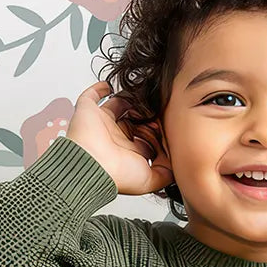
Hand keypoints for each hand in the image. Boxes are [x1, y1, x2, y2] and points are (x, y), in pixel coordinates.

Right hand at [65, 81, 173, 197]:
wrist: (91, 166)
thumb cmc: (116, 175)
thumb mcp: (150, 180)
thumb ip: (165, 175)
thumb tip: (177, 169)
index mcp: (129, 151)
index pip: (147, 136)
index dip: (158, 130)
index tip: (169, 124)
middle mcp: (116, 136)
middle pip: (135, 119)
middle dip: (148, 113)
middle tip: (159, 106)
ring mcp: (102, 123)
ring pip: (118, 105)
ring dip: (130, 99)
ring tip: (141, 94)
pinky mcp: (88, 111)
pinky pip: (91, 96)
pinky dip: (99, 89)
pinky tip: (109, 86)